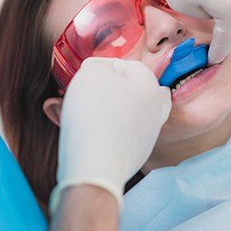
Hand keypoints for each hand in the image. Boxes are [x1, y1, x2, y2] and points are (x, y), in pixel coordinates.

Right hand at [50, 57, 170, 212]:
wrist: (95, 166)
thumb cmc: (95, 113)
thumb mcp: (92, 72)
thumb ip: (97, 65)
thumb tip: (98, 73)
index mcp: (150, 85)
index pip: (127, 65)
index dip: (101, 66)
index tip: (83, 74)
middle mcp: (155, 109)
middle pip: (130, 90)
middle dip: (105, 89)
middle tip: (84, 92)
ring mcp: (147, 134)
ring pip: (123, 113)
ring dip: (100, 109)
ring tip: (75, 111)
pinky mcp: (135, 154)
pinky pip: (117, 134)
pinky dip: (102, 129)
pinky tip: (82, 131)